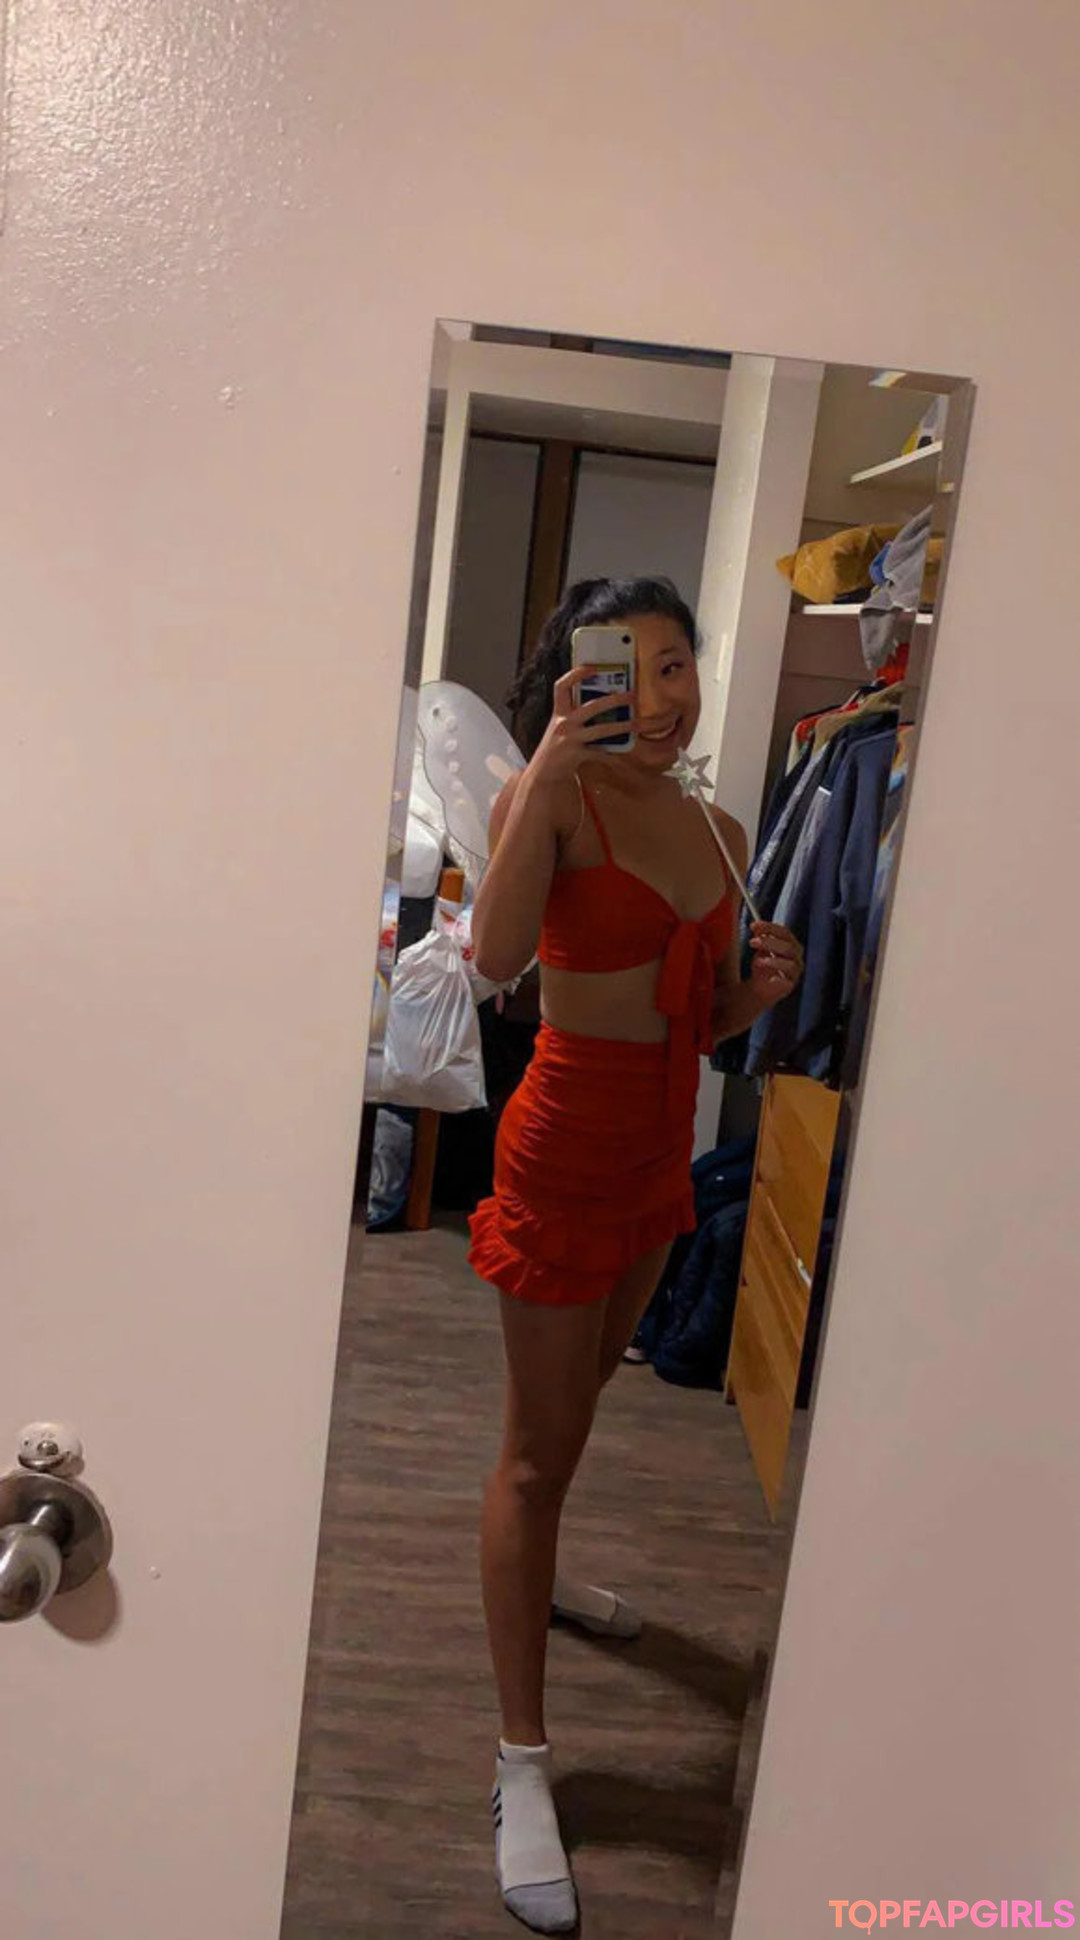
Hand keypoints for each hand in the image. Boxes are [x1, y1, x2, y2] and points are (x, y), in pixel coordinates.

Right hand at [527, 666, 629, 787]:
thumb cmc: (557, 748)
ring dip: (622, 726)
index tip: (592, 667)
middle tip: (632, 696)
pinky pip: (600, 753)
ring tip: (637, 724)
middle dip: (614, 700)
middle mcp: (563, 723)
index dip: (575, 674)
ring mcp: (569, 740)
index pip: (561, 687)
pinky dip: (613, 754)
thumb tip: (602, 704)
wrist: (543, 773)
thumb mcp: (560, 727)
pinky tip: (623, 752)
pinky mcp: (576, 755)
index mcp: (558, 713)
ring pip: (602, 730)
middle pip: (592, 706)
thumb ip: (574, 715)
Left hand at [749, 922, 803, 1005]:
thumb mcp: (760, 949)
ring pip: (790, 964)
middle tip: (752, 942)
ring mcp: (795, 971)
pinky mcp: (790, 985)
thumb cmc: (762, 964)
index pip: (784, 932)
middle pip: (788, 947)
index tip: (753, 925)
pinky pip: (787, 981)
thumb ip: (760, 937)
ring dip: (773, 961)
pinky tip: (770, 979)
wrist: (759, 987)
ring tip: (757, 961)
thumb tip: (755, 925)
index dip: (770, 928)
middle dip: (770, 942)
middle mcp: (796, 956)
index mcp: (790, 943)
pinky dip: (779, 979)